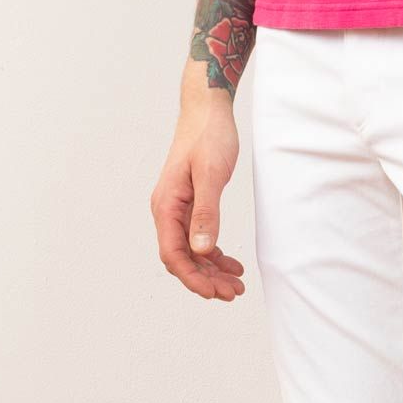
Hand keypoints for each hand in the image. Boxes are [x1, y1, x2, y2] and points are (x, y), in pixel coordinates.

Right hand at [151, 91, 246, 300]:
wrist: (207, 109)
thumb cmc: (208, 136)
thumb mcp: (211, 174)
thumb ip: (206, 213)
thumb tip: (201, 250)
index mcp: (166, 206)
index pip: (173, 255)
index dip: (193, 278)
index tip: (215, 293)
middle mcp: (167, 210)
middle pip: (182, 258)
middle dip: (206, 279)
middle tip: (234, 293)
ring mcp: (178, 208)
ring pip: (191, 251)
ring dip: (211, 270)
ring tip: (236, 284)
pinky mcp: (191, 203)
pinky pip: (198, 237)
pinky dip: (214, 253)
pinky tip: (232, 262)